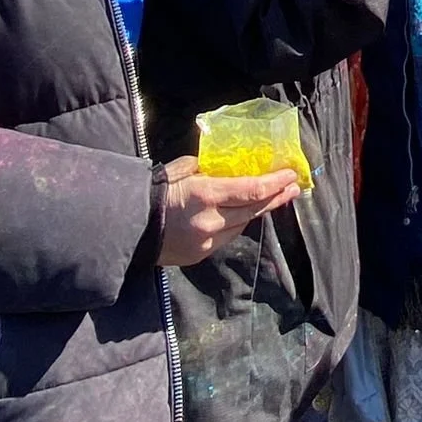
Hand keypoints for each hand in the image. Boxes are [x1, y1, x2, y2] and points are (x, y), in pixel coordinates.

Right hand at [155, 156, 302, 266]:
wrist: (128, 227)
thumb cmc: (154, 192)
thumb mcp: (181, 170)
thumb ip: (206, 168)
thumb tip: (226, 166)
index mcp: (206, 196)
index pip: (252, 191)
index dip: (275, 184)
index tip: (291, 176)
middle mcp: (211, 221)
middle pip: (253, 210)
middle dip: (276, 198)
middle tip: (293, 187)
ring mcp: (207, 241)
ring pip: (242, 225)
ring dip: (257, 211)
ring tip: (271, 198)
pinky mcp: (201, 254)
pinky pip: (227, 237)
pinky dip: (236, 224)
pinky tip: (242, 214)